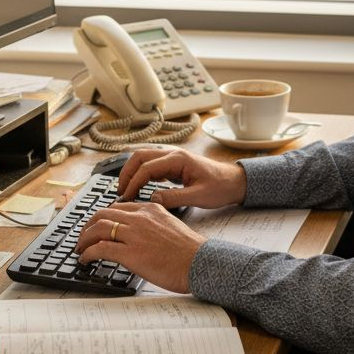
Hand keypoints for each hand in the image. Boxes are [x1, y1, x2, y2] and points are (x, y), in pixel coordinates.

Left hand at [76, 202, 205, 293]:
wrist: (200, 263)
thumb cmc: (190, 251)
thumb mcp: (171, 227)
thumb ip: (153, 225)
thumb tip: (141, 237)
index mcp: (151, 209)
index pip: (118, 207)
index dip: (103, 216)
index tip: (98, 225)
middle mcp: (140, 217)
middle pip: (103, 214)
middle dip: (88, 225)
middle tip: (83, 236)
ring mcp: (134, 234)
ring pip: (98, 228)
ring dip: (84, 239)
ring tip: (80, 248)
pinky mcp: (130, 253)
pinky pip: (100, 249)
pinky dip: (88, 253)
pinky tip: (86, 259)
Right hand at [117, 147, 246, 208]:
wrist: (234, 181)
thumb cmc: (220, 187)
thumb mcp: (198, 196)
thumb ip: (174, 198)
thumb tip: (152, 200)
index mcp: (178, 159)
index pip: (146, 167)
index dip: (133, 182)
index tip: (127, 197)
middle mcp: (173, 154)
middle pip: (139, 156)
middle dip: (126, 173)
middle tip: (119, 191)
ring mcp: (173, 158)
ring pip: (143, 158)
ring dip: (131, 171)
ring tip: (125, 189)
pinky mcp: (174, 164)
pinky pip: (151, 164)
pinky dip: (141, 173)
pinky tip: (138, 187)